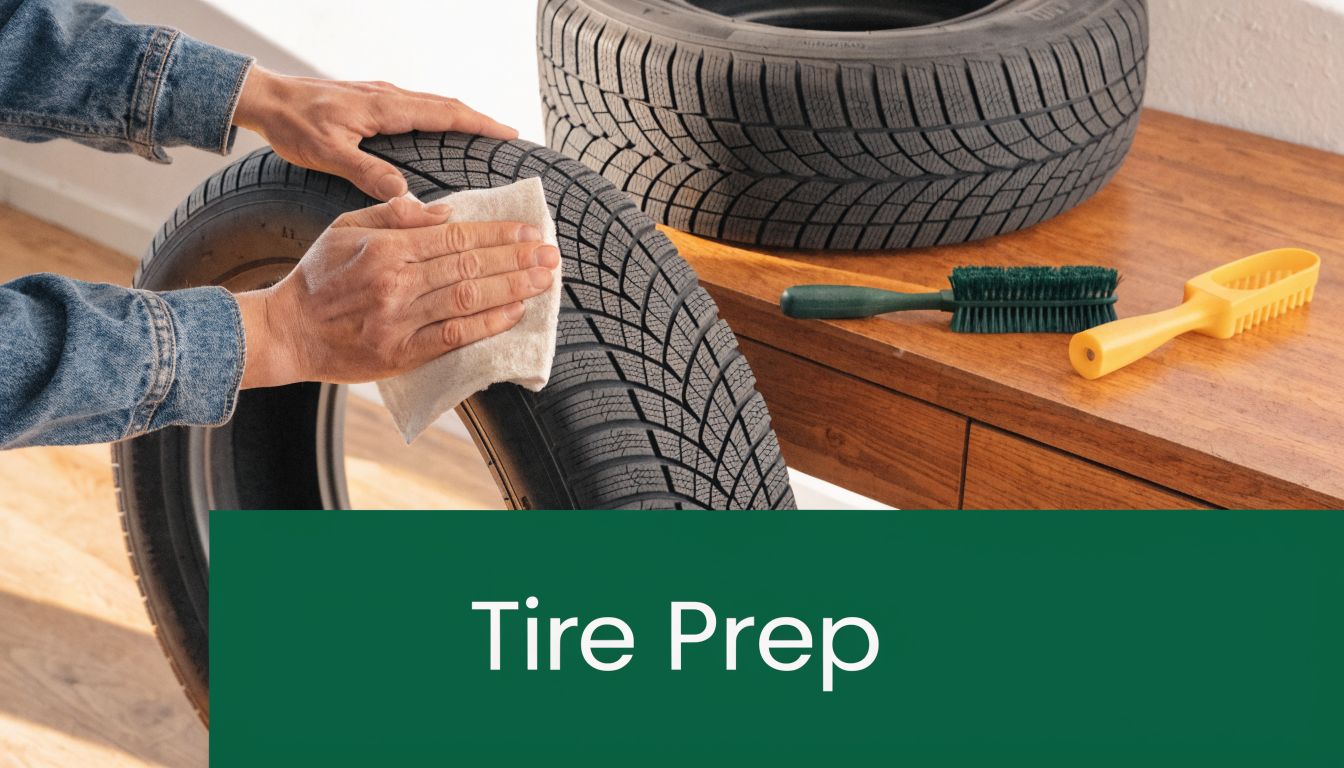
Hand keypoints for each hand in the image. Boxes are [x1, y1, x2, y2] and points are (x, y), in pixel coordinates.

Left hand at [232, 66, 517, 199]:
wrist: (265, 97)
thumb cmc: (293, 125)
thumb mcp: (328, 153)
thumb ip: (367, 172)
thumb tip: (406, 194)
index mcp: (384, 108)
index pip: (444, 113)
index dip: (479, 123)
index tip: (508, 133)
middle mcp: (387, 97)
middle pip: (445, 105)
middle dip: (478, 120)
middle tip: (507, 136)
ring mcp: (379, 96)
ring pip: (431, 104)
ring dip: (459, 117)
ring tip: (481, 136)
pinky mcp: (370, 101)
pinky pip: (415, 107)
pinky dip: (437, 117)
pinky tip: (436, 132)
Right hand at [234, 197, 557, 387]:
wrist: (287, 332)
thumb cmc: (317, 278)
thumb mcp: (345, 227)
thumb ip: (393, 214)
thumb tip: (442, 209)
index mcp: (386, 247)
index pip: (455, 236)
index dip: (497, 233)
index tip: (529, 230)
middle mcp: (396, 281)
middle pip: (469, 265)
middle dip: (517, 259)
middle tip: (551, 253)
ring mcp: (400, 319)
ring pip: (468, 298)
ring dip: (513, 288)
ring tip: (545, 280)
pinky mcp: (401, 352)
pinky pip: (454, 336)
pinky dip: (487, 324)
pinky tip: (515, 313)